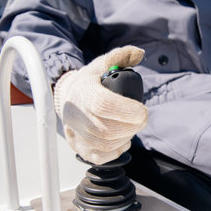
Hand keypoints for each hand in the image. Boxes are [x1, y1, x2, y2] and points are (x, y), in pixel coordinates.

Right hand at [54, 46, 147, 164]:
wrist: (67, 98)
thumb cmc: (89, 82)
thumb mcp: (102, 64)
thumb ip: (122, 56)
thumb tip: (140, 53)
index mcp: (83, 92)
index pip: (104, 105)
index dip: (128, 110)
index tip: (143, 111)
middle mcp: (76, 115)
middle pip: (107, 130)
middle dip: (132, 126)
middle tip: (140, 119)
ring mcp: (75, 133)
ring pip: (105, 144)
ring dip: (125, 137)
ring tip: (131, 127)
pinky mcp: (78, 147)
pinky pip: (99, 157)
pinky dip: (116, 151)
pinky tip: (122, 140)